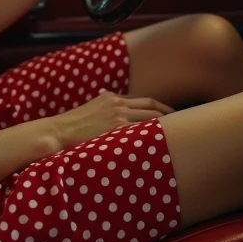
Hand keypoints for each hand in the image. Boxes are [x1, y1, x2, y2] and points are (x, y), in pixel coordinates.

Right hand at [47, 92, 174, 151]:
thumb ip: (103, 112)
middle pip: (151, 106)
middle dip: (169, 113)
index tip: (171, 114)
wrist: (57, 131)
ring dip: (167, 124)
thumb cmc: (70, 128)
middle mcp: (117, 102)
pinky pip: (143, 131)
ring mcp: (118, 114)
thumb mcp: (89, 112)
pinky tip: (166, 143)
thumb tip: (110, 117)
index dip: (159, 107)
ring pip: (152, 117)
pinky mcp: (117, 128)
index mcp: (111, 97)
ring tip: (181, 133)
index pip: (142, 100)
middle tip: (185, 122)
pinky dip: (156, 135)